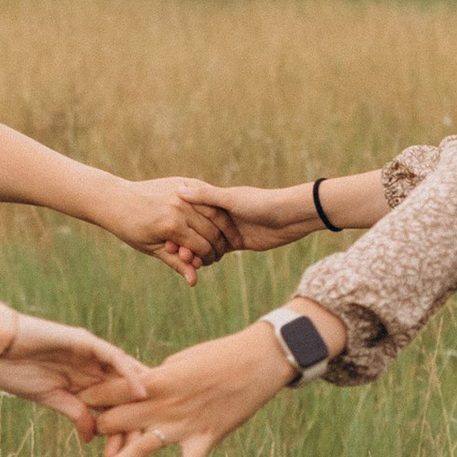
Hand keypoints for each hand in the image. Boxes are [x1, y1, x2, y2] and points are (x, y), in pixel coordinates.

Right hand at [0, 308, 151, 436]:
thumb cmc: (13, 370)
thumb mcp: (49, 398)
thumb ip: (73, 413)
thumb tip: (91, 439)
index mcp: (81, 383)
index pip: (108, 407)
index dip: (118, 430)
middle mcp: (90, 368)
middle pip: (121, 394)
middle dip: (133, 419)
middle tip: (145, 445)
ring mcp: (90, 354)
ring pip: (123, 376)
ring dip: (138, 398)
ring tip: (155, 418)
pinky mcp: (85, 341)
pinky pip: (113, 357)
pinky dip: (128, 374)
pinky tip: (141, 391)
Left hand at [82, 318, 294, 456]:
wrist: (258, 361)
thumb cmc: (220, 355)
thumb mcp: (181, 361)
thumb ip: (158, 379)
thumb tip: (140, 389)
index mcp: (158, 380)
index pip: (113, 391)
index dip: (91, 397)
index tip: (73, 401)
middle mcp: (166, 405)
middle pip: (119, 421)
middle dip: (97, 428)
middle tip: (81, 436)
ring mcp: (185, 424)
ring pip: (142, 448)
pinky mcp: (207, 438)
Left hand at [102, 176, 240, 282]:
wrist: (116, 199)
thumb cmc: (130, 228)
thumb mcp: (152, 248)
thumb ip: (176, 262)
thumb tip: (194, 282)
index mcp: (171, 226)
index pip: (202, 246)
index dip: (208, 258)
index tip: (209, 263)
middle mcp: (180, 207)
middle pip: (212, 230)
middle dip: (218, 245)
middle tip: (220, 254)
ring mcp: (183, 192)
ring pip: (215, 212)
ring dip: (224, 227)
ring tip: (225, 238)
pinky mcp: (183, 183)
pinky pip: (207, 197)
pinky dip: (216, 210)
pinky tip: (219, 220)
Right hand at [179, 183, 321, 255]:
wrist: (292, 216)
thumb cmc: (263, 202)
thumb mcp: (231, 199)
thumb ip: (206, 197)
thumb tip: (179, 189)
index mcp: (217, 200)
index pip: (190, 211)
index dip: (177, 222)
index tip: (164, 234)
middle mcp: (221, 214)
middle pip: (195, 228)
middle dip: (183, 241)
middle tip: (172, 253)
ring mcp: (229, 229)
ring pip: (205, 242)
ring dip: (194, 251)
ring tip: (183, 263)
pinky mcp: (238, 243)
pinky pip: (218, 251)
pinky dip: (208, 258)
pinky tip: (196, 267)